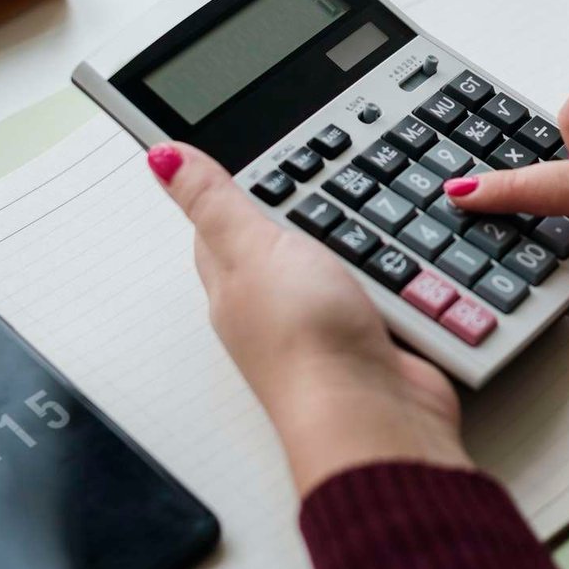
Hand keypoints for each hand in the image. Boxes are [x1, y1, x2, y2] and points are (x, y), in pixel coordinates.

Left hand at [148, 143, 470, 495]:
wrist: (371, 413)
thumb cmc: (304, 341)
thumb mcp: (252, 246)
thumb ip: (213, 200)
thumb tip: (160, 157)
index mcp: (232, 280)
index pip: (221, 223)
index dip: (238, 186)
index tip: (261, 154)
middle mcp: (275, 305)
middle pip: (288, 240)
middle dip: (314, 209)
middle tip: (335, 174)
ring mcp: (326, 324)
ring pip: (344, 263)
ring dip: (365, 242)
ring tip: (379, 213)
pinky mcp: (374, 339)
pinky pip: (387, 293)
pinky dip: (400, 278)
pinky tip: (409, 266)